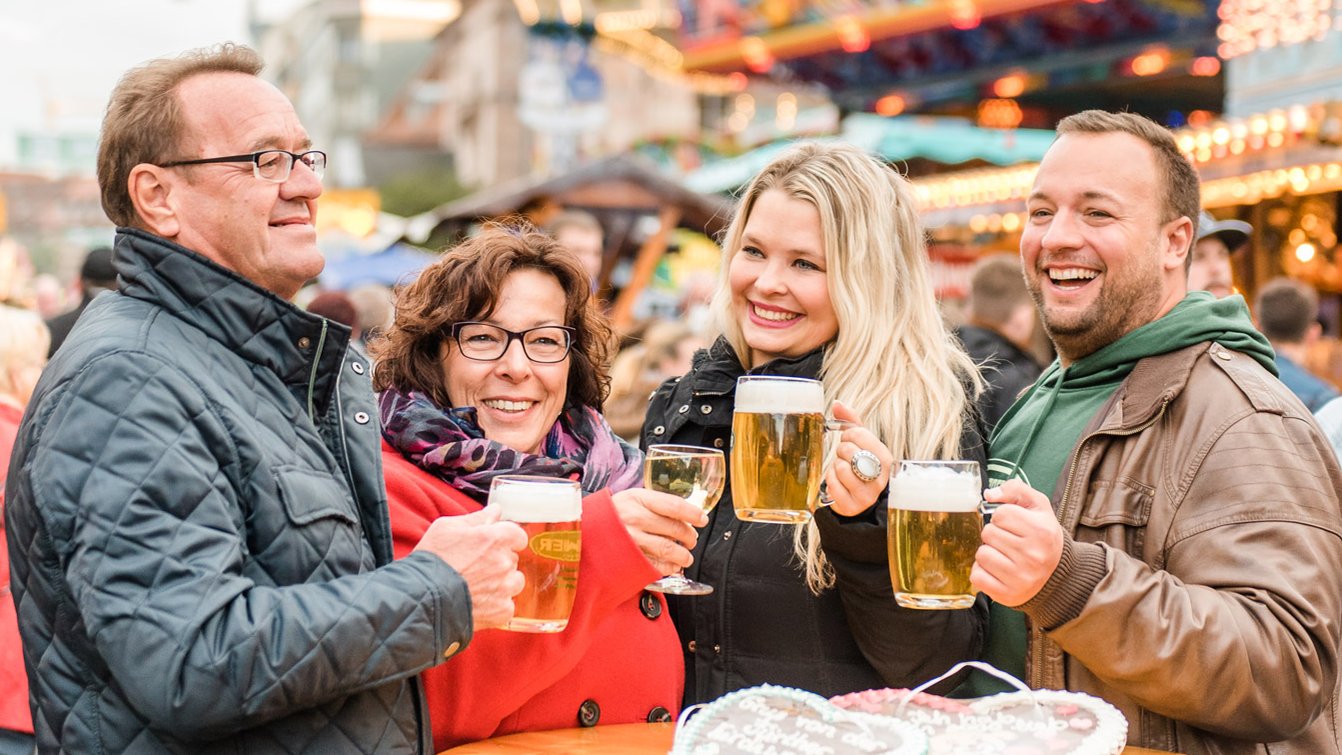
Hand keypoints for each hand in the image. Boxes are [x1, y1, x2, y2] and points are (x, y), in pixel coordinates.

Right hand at [413, 507, 527, 629]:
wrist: (421, 597)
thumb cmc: (431, 561)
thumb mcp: (446, 528)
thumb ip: (476, 518)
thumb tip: (495, 511)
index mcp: (494, 538)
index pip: (518, 535)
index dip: (506, 540)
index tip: (496, 544)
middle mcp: (504, 562)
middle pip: (513, 558)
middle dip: (499, 561)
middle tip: (477, 567)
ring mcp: (505, 587)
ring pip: (515, 581)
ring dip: (503, 582)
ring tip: (480, 585)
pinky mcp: (501, 610)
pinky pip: (508, 605)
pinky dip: (497, 604)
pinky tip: (480, 601)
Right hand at [611, 488, 708, 575]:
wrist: (584, 530)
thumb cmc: (613, 513)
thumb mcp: (631, 497)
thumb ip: (656, 503)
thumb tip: (686, 513)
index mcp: (637, 499)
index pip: (674, 506)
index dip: (693, 513)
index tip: (703, 519)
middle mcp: (635, 518)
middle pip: (675, 528)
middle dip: (690, 536)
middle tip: (692, 539)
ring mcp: (632, 540)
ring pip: (669, 549)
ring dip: (684, 554)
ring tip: (686, 555)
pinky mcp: (629, 559)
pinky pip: (657, 565)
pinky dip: (670, 567)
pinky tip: (673, 565)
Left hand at [822, 400, 894, 516]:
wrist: (857, 499)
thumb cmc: (859, 466)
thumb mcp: (860, 443)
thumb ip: (850, 422)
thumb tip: (837, 403)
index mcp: (886, 459)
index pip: (860, 434)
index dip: (848, 434)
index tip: (850, 440)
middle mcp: (880, 478)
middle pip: (849, 450)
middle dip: (841, 450)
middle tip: (844, 456)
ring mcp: (867, 494)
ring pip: (841, 468)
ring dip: (835, 466)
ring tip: (842, 469)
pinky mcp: (852, 506)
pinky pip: (832, 484)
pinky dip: (830, 479)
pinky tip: (837, 482)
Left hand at [971, 480, 1064, 606]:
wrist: (1057, 574)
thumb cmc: (1042, 536)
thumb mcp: (1037, 506)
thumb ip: (1015, 490)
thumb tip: (989, 494)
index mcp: (1041, 531)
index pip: (1000, 514)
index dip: (1002, 517)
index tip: (1013, 525)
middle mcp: (1033, 555)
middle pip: (988, 533)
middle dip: (995, 535)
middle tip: (1010, 542)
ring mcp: (1020, 577)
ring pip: (981, 554)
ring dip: (988, 553)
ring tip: (1005, 556)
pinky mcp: (1007, 594)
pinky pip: (977, 576)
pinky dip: (982, 572)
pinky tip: (998, 571)